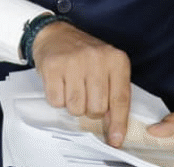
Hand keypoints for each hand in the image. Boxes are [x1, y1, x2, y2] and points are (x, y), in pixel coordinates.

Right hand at [32, 21, 131, 146]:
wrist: (56, 34)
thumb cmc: (85, 56)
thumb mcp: (107, 67)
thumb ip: (114, 94)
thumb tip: (114, 131)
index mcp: (116, 59)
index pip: (120, 99)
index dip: (118, 123)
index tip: (115, 140)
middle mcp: (97, 58)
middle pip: (97, 108)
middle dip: (90, 109)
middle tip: (85, 94)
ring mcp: (74, 62)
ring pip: (76, 108)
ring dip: (73, 105)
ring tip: (72, 87)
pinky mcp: (53, 66)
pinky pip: (56, 101)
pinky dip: (57, 99)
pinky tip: (60, 83)